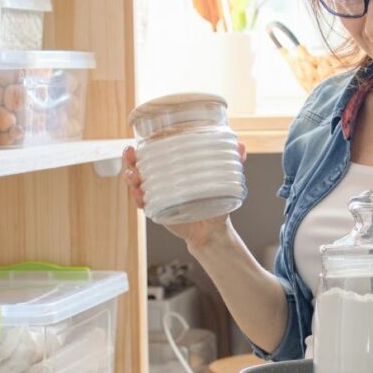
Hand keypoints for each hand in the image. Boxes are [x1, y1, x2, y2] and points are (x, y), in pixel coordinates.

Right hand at [122, 143, 247, 247]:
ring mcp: (157, 195)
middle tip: (131, 155)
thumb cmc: (215, 201)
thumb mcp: (223, 180)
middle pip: (139, 166)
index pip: (154, 153)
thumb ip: (233, 163)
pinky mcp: (158, 210)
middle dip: (131, 160)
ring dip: (131, 178)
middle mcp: (162, 180)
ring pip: (136, 184)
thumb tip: (242, 147)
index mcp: (173, 168)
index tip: (138, 142)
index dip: (143, 147)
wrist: (213, 230)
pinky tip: (140, 196)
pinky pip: (143, 204)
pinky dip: (138, 199)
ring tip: (135, 177)